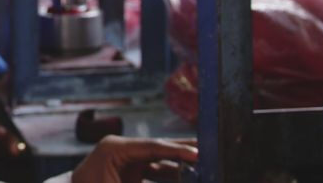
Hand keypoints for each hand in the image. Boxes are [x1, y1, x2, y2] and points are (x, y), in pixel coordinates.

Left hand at [71, 135, 196, 182]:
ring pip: (160, 160)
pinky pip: (155, 170)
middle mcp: (122, 149)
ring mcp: (127, 158)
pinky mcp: (130, 170)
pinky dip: (171, 175)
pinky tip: (188, 177)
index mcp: (115, 148)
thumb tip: (177, 177)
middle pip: (159, 148)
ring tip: (203, 166)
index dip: (176, 150)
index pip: (152, 146)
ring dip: (180, 165)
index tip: (198, 153)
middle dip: (183, 150)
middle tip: (208, 150)